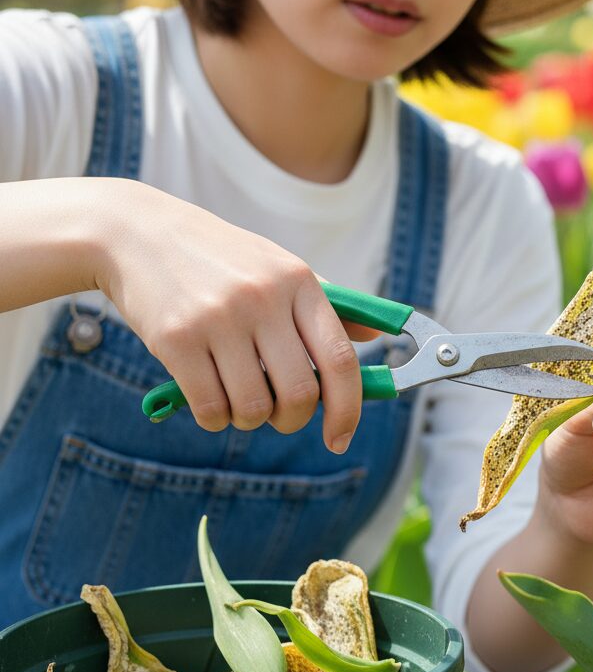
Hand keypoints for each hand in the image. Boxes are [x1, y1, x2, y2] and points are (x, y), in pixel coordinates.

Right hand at [95, 179, 378, 452]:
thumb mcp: (279, 267)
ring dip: (249, 420)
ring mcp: (218, 318)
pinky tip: (209, 397)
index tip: (340, 437)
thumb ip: (328, 305)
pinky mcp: (176, 339)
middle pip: (299, 394)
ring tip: (238, 397)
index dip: (348, 408)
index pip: (340, 359)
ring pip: (253, 409)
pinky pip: (210, 409)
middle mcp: (263, 299)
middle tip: (279, 414)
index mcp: (299, 282)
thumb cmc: (220, 259)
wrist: (138, 234)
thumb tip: (374, 338)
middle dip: (292, 420)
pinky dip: (215, 418)